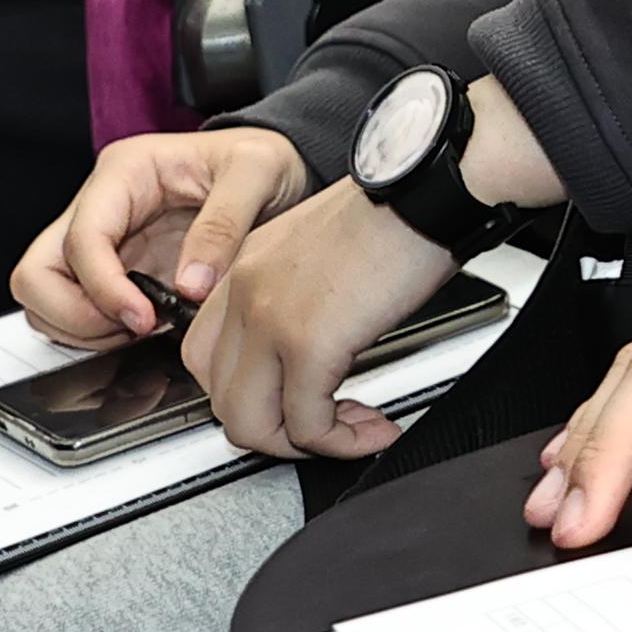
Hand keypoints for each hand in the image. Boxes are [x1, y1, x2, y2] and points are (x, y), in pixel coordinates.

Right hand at [16, 124, 309, 345]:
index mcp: (125, 172)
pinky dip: (98, 331)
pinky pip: (78, 310)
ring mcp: (104, 240)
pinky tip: (146, 328)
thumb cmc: (263, 159)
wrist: (280, 164)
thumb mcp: (258, 173)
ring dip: (81, 328)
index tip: (143, 319)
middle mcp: (100, 206)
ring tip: (144, 329)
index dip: (103, 288)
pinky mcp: (117, 269)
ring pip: (45, 298)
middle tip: (132, 329)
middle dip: (73, 315)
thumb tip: (189, 287)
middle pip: (37, 273)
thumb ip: (224, 226)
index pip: (81, 239)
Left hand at [183, 177, 461, 459]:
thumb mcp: (320, 248)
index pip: (204, 357)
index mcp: (242, 268)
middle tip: (322, 428)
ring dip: (301, 444)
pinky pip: (308, 424)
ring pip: (250, 424)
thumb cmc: (396, 209)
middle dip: (272, 429)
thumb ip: (296, 294)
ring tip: (349, 434)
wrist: (426, 187)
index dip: (247, 393)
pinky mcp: (309, 344)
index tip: (292, 401)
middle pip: (220, 398)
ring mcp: (268, 320)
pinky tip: (373, 428)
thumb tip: (316, 347)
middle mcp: (242, 293)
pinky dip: (340, 441)